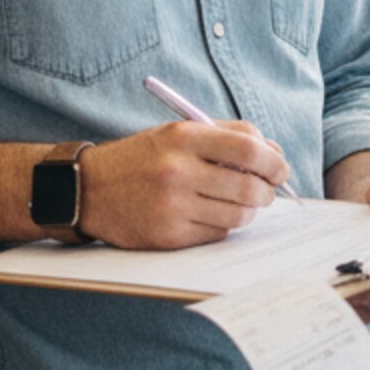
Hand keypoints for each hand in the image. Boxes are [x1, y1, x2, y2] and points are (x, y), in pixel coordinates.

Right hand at [79, 120, 291, 249]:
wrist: (88, 189)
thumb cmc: (142, 158)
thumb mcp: (178, 132)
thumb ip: (226, 136)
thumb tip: (274, 154)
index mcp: (184, 137)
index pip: (249, 150)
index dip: (275, 161)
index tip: (281, 169)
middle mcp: (178, 171)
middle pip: (250, 187)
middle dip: (267, 191)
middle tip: (266, 190)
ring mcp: (173, 206)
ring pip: (239, 215)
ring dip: (247, 211)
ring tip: (237, 203)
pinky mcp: (169, 236)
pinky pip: (217, 234)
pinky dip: (221, 225)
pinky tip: (207, 214)